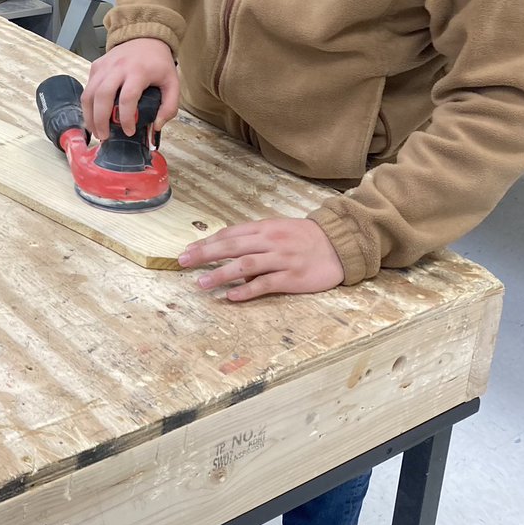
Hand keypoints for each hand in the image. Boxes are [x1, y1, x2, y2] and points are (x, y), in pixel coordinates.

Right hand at [82, 38, 178, 140]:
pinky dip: (88, 104)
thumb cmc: (158, 62)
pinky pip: (87, 88)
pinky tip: (94, 115)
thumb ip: (169, 106)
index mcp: (138, 72)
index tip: (129, 131)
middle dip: (100, 120)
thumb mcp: (173, 83)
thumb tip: (156, 126)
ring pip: (89, 93)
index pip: (127, 98)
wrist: (146, 37)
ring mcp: (104, 66)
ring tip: (95, 130)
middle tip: (104, 136)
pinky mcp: (96, 66)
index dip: (126, 118)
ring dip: (89, 115)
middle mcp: (118, 68)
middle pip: (102, 96)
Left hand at [177, 218, 344, 300]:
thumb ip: (254, 238)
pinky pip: (266, 284)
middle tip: (183, 262)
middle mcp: (270, 241)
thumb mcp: (278, 229)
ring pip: (246, 265)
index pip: (230, 234)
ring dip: (221, 274)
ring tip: (202, 284)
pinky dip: (247, 290)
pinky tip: (232, 296)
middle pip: (232, 246)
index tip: (187, 250)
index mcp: (265, 227)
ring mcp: (282, 259)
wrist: (340, 244)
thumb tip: (227, 250)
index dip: (207, 242)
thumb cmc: (304, 238)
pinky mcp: (293, 277)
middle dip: (205, 254)